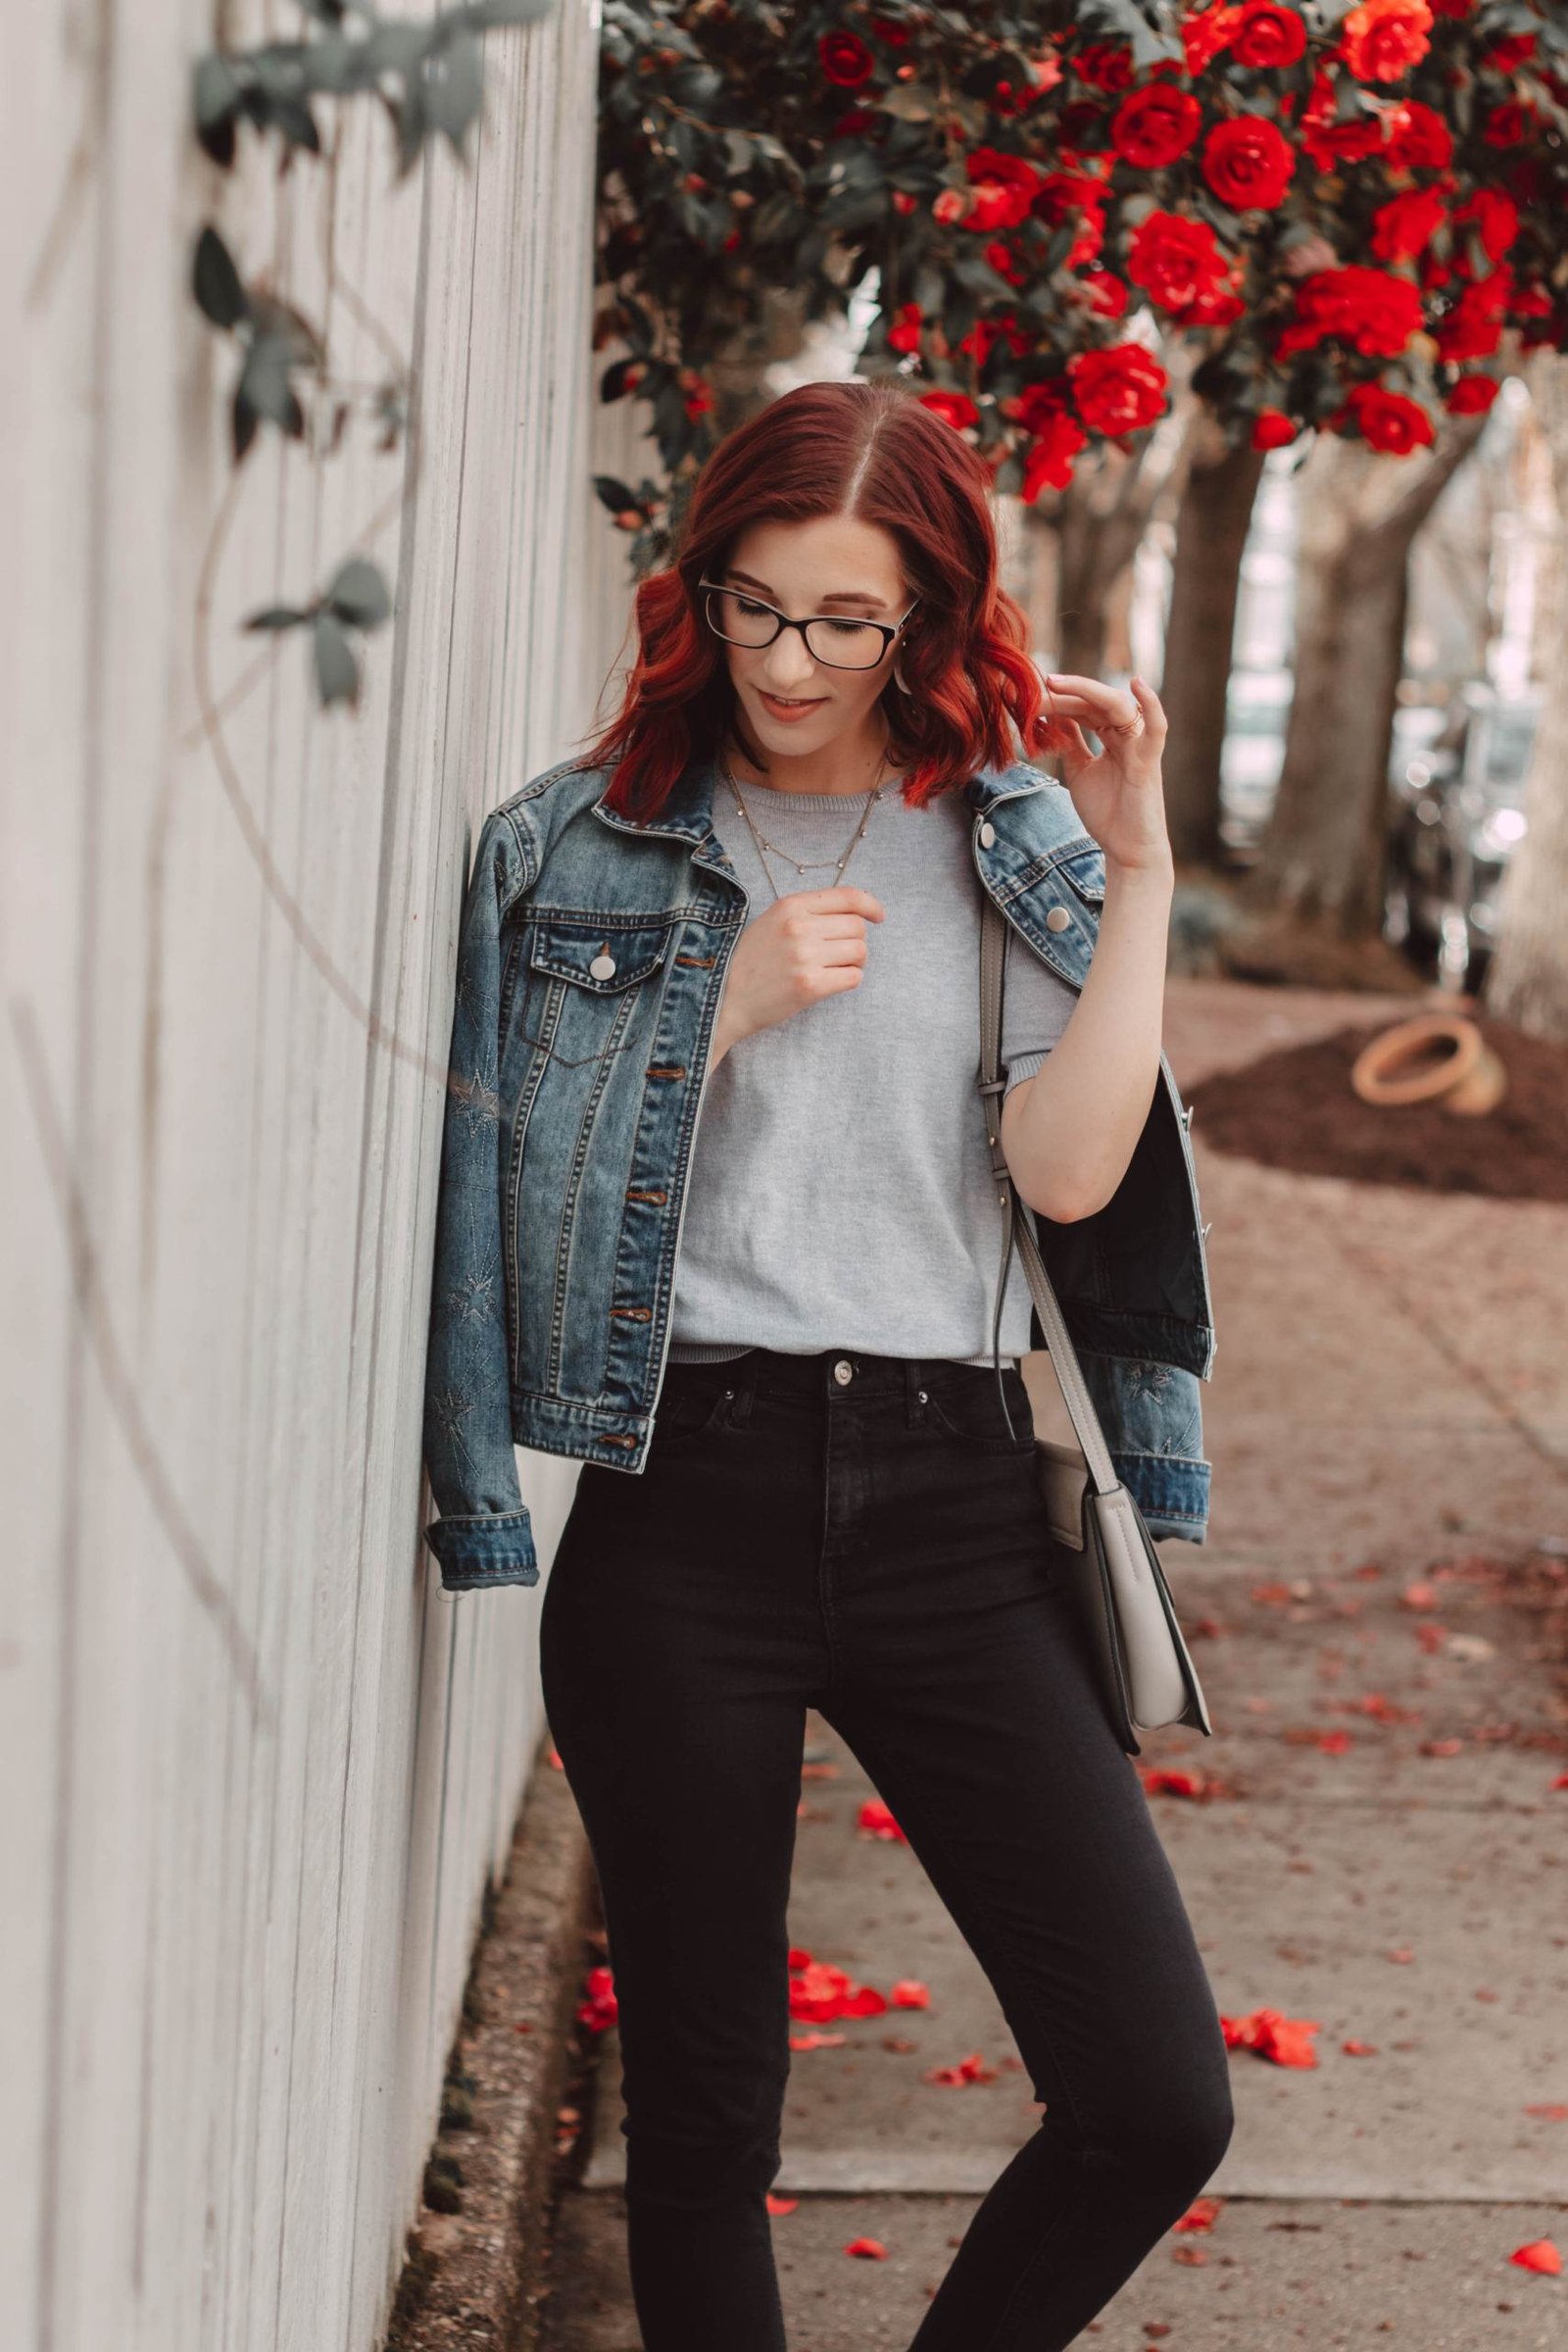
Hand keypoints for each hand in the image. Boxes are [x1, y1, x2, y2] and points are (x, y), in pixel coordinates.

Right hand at [711, 885, 884, 1067]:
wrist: (724, 998)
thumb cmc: (751, 961)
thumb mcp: (773, 921)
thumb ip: (808, 913)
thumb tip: (854, 914)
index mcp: (791, 905)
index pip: (848, 897)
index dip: (870, 906)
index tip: (878, 916)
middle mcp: (799, 927)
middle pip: (857, 927)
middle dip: (856, 941)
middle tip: (841, 954)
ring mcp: (805, 957)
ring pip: (859, 952)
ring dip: (855, 963)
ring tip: (833, 970)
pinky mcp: (810, 986)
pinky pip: (853, 978)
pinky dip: (848, 980)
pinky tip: (830, 983)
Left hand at [1037, 673, 1171, 878]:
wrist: (1126, 850)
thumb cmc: (1108, 812)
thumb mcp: (1079, 770)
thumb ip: (1070, 742)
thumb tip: (1051, 715)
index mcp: (1111, 735)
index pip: (1082, 707)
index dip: (1055, 700)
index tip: (1023, 695)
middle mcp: (1127, 734)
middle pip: (1094, 702)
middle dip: (1062, 694)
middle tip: (1030, 687)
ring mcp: (1139, 745)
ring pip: (1116, 706)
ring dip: (1085, 691)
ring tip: (1054, 683)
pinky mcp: (1148, 762)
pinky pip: (1157, 729)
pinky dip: (1152, 705)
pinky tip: (1137, 683)